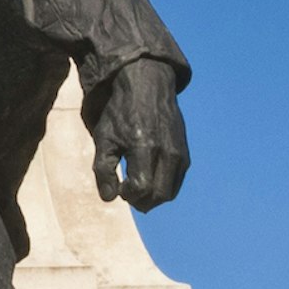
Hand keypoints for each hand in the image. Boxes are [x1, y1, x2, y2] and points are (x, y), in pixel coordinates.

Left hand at [86, 59, 187, 210]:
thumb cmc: (121, 112)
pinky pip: (176, 181)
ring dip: (152, 198)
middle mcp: (166, 151)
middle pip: (158, 195)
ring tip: (137, 187)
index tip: (119, 187)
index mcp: (144, 146)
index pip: (141, 188)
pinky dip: (163, 187)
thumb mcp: (104, 137)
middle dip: (141, 201)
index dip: (127, 194)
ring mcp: (179, 153)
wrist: (147, 86)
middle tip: (127, 192)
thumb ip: (104, 170)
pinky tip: (149, 179)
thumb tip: (109, 198)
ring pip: (169, 192)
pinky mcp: (185, 153)